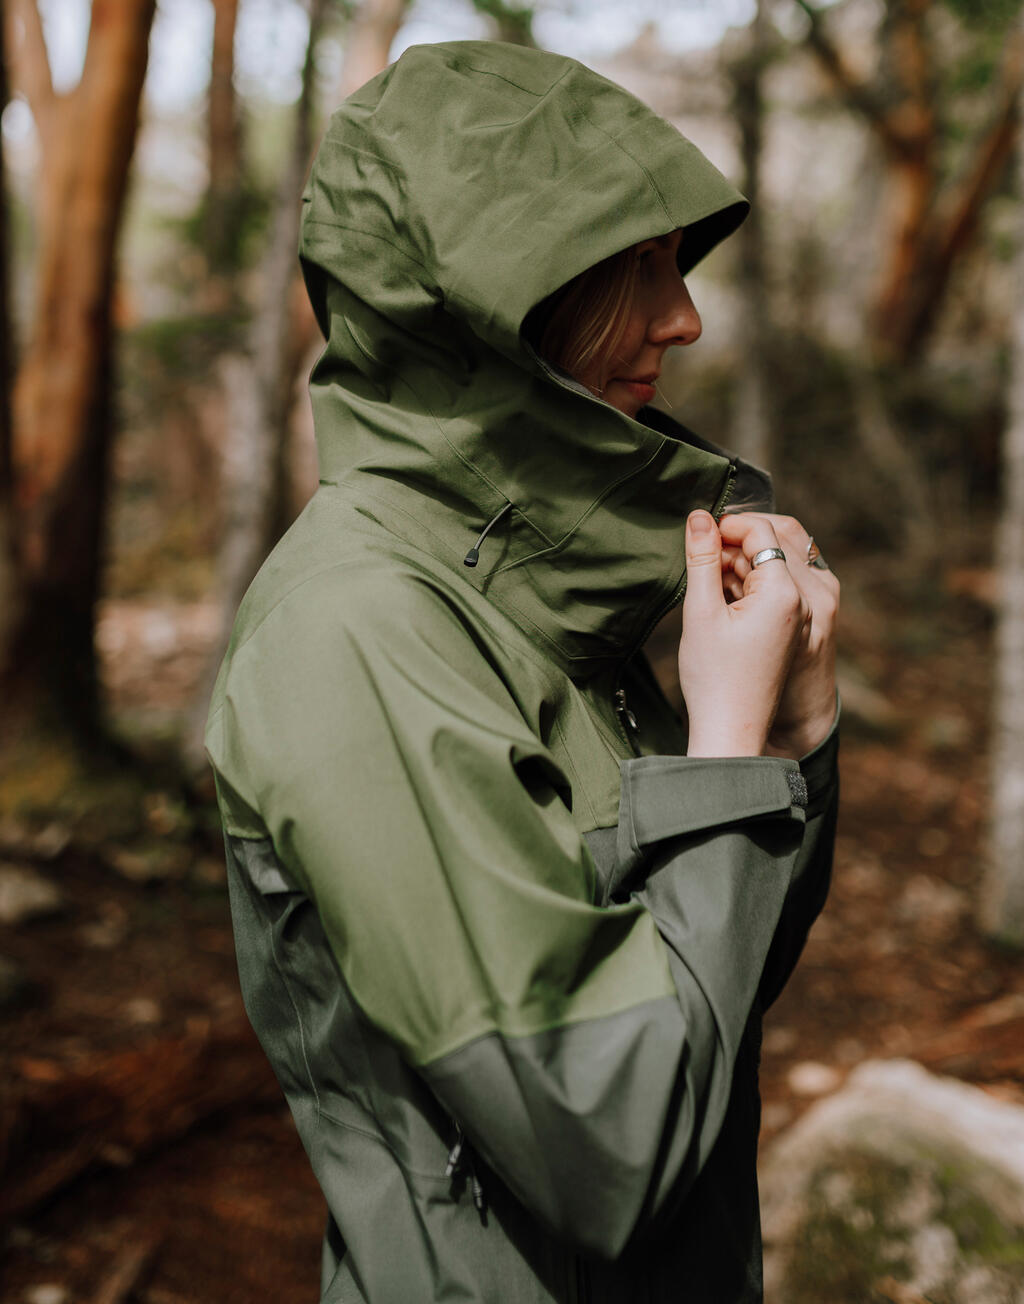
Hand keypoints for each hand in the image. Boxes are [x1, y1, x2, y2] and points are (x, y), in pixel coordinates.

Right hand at [719, 513, 838, 758]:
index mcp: (785, 593)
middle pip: (774, 544)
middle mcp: (804, 600)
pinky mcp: (793, 628)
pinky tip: (723, 600)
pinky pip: (778, 588)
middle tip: (699, 562)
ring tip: (708, 584)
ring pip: (775, 565)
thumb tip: (698, 517)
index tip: (696, 534)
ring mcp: (802, 615)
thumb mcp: (700, 611)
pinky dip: (751, 583)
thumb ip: (701, 559)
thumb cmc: (713, 677)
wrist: (732, 731)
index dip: (727, 525)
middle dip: (734, 543)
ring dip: (742, 563)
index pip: (762, 532)